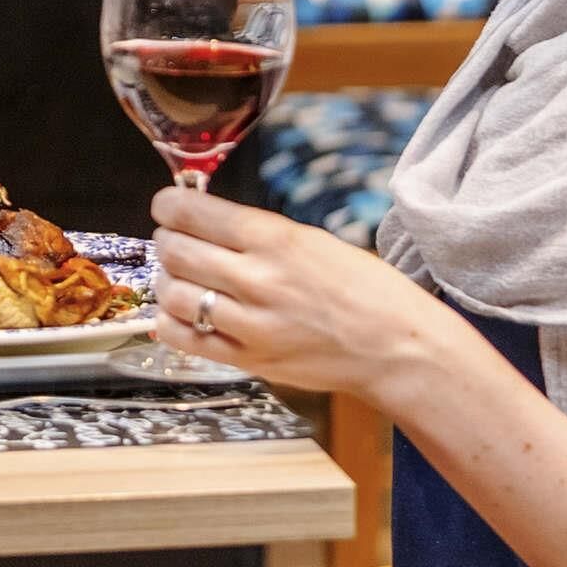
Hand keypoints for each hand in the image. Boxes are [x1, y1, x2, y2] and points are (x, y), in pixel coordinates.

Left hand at [147, 186, 456, 401]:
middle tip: (177, 242)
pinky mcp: (249, 360)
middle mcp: (258, 279)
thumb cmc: (363, 289)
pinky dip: (171, 322)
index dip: (168, 206)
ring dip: (168, 281)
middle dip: (167, 241)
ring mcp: (250, 324)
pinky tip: (184, 313)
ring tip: (183, 279)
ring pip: (171, 294)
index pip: (190, 212)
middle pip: (174, 251)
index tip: (167, 208)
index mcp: (275, 239)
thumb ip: (253, 232)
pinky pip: (183, 339)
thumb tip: (200, 220)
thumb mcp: (310, 239)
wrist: (399, 348)